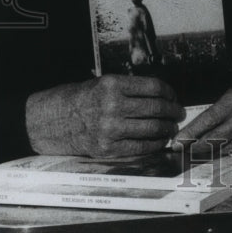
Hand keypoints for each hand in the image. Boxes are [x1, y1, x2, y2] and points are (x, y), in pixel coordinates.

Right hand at [25, 75, 183, 158]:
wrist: (52, 122)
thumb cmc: (82, 100)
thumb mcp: (104, 84)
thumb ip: (131, 89)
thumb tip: (164, 97)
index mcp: (112, 85)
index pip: (153, 87)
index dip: (169, 92)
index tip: (174, 97)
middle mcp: (112, 105)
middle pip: (156, 108)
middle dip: (173, 111)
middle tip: (179, 113)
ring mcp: (110, 128)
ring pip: (152, 128)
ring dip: (167, 128)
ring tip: (171, 126)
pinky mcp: (107, 148)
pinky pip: (140, 147)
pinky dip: (155, 144)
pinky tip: (159, 140)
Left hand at [175, 88, 231, 159]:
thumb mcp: (227, 98)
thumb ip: (211, 114)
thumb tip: (188, 133)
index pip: (209, 119)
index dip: (191, 132)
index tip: (177, 141)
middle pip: (214, 138)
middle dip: (194, 146)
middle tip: (180, 150)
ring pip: (223, 149)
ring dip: (205, 154)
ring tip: (191, 154)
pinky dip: (220, 157)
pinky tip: (211, 157)